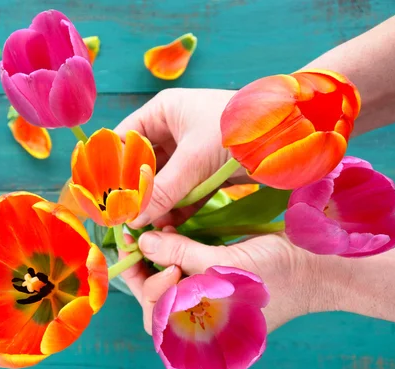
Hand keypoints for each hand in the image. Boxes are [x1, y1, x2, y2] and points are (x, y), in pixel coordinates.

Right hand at [114, 88, 247, 227]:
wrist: (292, 134)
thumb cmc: (238, 130)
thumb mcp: (194, 158)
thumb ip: (163, 189)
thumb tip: (133, 220)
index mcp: (162, 112)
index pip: (124, 141)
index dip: (111, 169)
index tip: (102, 198)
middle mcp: (172, 130)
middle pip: (142, 166)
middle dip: (134, 193)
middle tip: (123, 220)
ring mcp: (190, 152)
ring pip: (163, 182)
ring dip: (156, 205)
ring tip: (145, 230)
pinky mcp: (206, 171)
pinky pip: (184, 192)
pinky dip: (177, 209)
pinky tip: (168, 228)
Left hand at [120, 229, 331, 334]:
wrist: (323, 267)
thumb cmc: (281, 273)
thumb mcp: (228, 264)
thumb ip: (182, 254)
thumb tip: (144, 242)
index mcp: (208, 329)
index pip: (159, 316)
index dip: (151, 285)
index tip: (160, 257)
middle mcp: (205, 318)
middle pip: (158, 302)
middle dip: (146, 272)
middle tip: (142, 242)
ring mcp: (211, 300)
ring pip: (169, 284)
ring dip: (158, 260)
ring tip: (158, 234)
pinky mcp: (217, 281)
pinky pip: (187, 271)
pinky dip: (175, 253)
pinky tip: (172, 232)